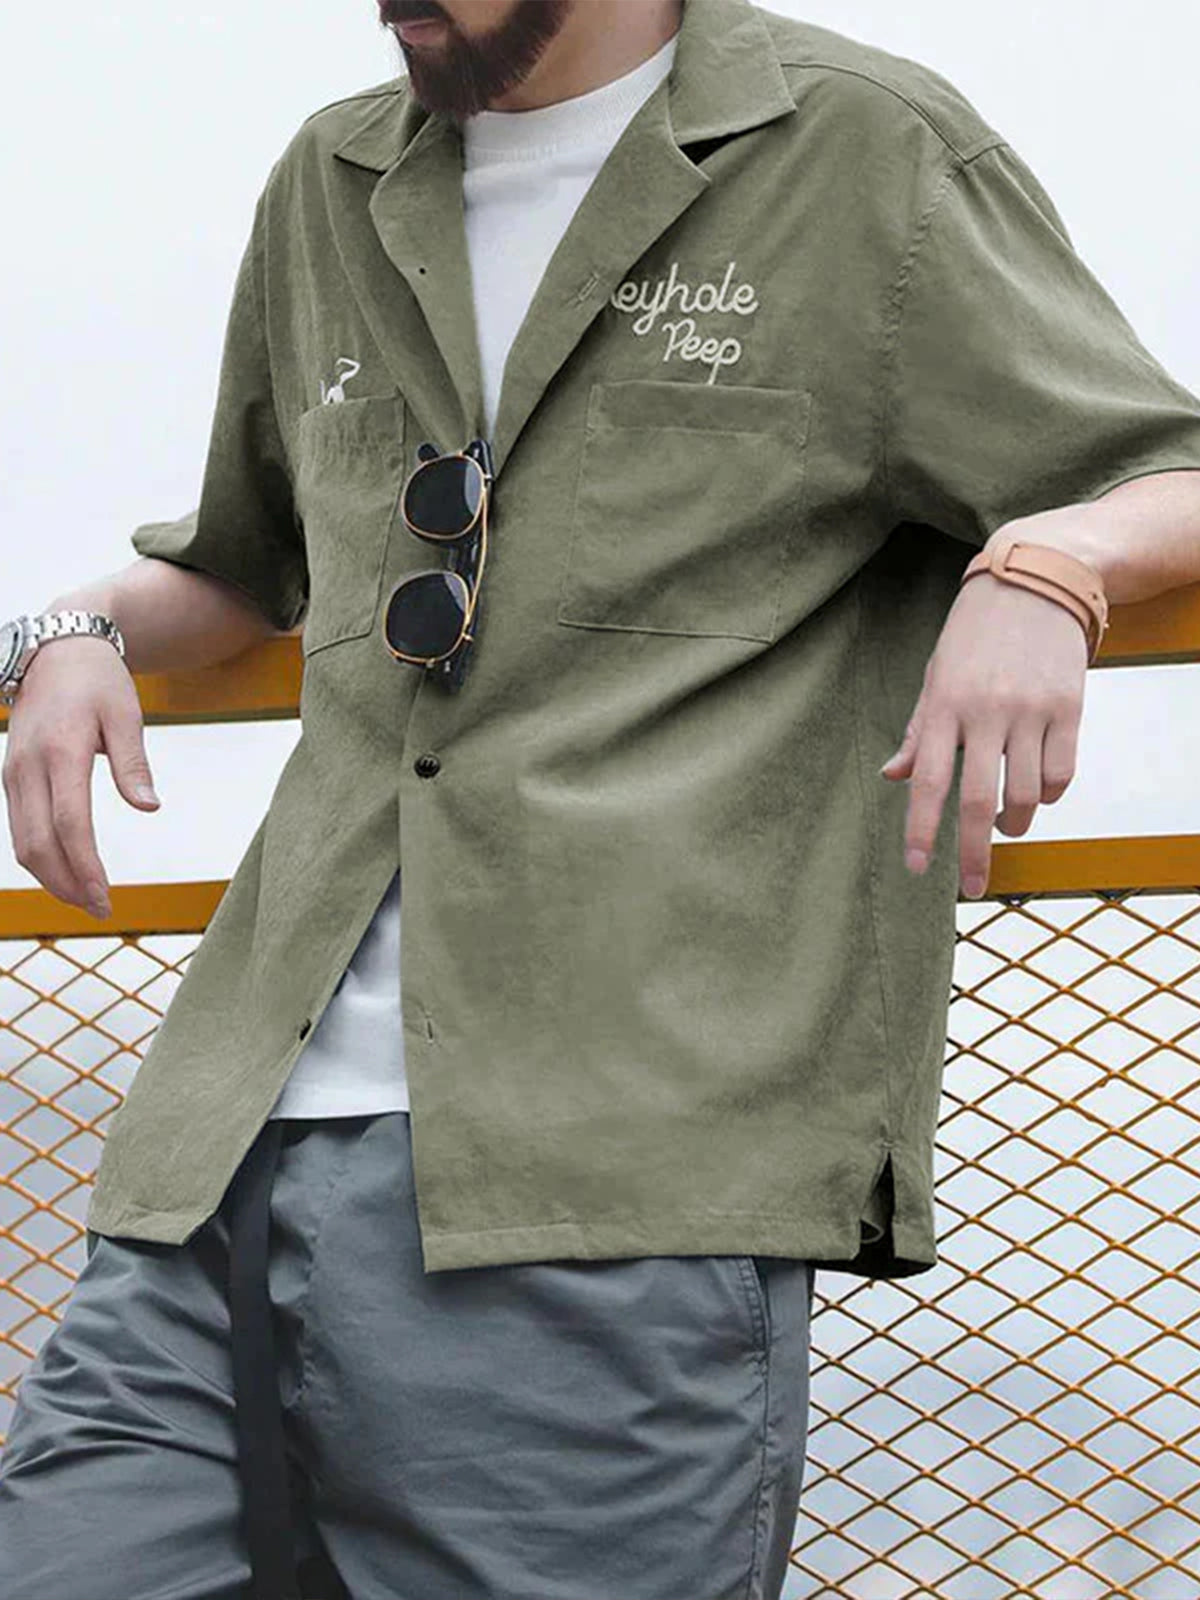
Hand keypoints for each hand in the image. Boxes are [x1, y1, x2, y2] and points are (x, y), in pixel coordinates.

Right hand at [2, 637, 160, 919]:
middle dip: (66, 884)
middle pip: (36, 844)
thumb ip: (133, 765)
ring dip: (51, 877)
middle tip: (100, 909)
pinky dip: (40, 856)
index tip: (106, 897)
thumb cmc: (98, 683)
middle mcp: (26, 767)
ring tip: (86, 898)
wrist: (57, 650)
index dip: (86, 867)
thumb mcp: (126, 715)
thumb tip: (149, 808)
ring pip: (21, 841)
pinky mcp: (10, 777)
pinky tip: (67, 871)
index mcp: (60, 752)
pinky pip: (19, 827)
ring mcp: (12, 773)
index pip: (69, 825)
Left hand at [879, 572, 1087, 897]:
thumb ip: (919, 730)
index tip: (918, 868)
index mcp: (945, 705)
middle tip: (973, 887)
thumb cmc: (975, 633)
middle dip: (972, 853)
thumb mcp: (937, 674)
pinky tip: (1036, 793)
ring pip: (1026, 794)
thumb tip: (895, 778)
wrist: (1037, 578)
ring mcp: (1031, 710)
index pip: (929, 782)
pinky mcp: (1069, 706)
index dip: (922, 830)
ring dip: (1015, 822)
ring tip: (1005, 824)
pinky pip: (1060, 773)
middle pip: (977, 800)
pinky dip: (1048, 795)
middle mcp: (987, 711)